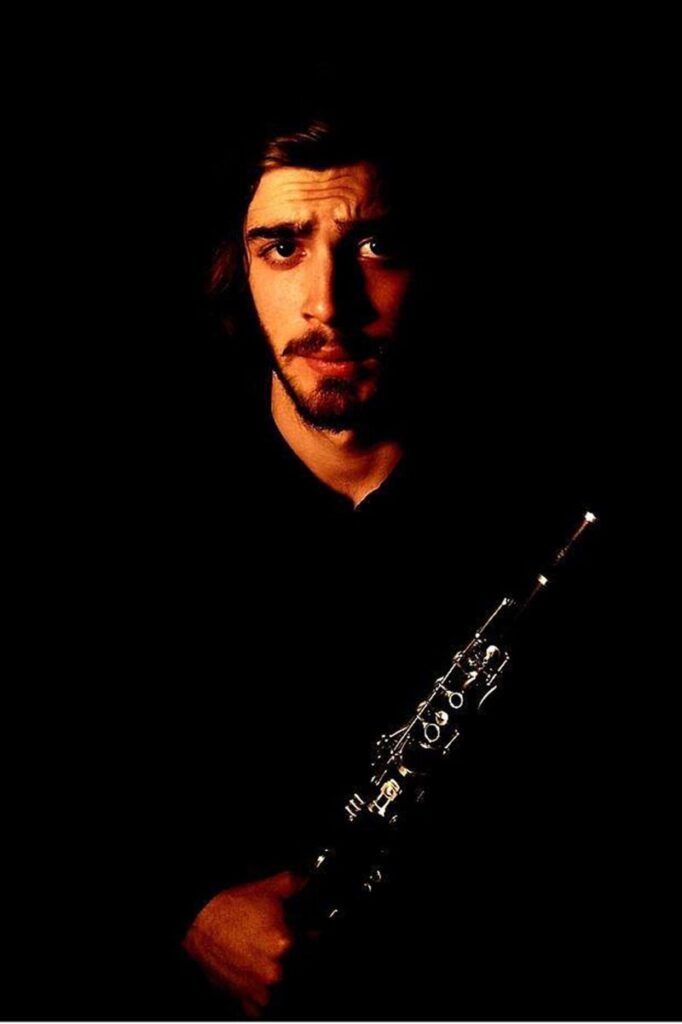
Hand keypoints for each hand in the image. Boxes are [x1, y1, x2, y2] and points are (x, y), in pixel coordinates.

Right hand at [181, 870, 307, 1018]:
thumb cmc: (230, 907)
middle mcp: (272, 970)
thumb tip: (306, 883)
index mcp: (283, 943)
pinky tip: (256, 980)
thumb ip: (294, 885)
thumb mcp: (267, 888)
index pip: (310, 944)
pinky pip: (258, 1007)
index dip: (308, 936)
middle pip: (296, 968)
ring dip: (276, 977)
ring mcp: (256, 987)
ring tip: (265, 960)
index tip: (304, 932)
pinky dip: (258, 997)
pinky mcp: (241, 996)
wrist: (199, 921)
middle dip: (291, 957)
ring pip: (280, 989)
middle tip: (277, 944)